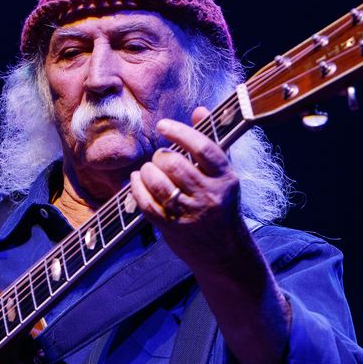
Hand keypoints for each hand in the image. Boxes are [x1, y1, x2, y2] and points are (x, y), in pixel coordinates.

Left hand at [129, 106, 247, 269]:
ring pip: (159, 184)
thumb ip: (210, 143)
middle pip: (175, 164)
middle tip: (159, 158)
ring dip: (147, 172)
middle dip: (160, 157)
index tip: (163, 125)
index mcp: (226, 178)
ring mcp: (191, 214)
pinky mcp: (173, 229)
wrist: (225, 254)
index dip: (180, 132)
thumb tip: (199, 109)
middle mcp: (210, 195)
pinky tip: (137, 181)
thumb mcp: (224, 175)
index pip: (203, 148)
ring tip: (147, 170)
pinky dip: (137, 189)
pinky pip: (147, 203)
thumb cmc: (222, 206)